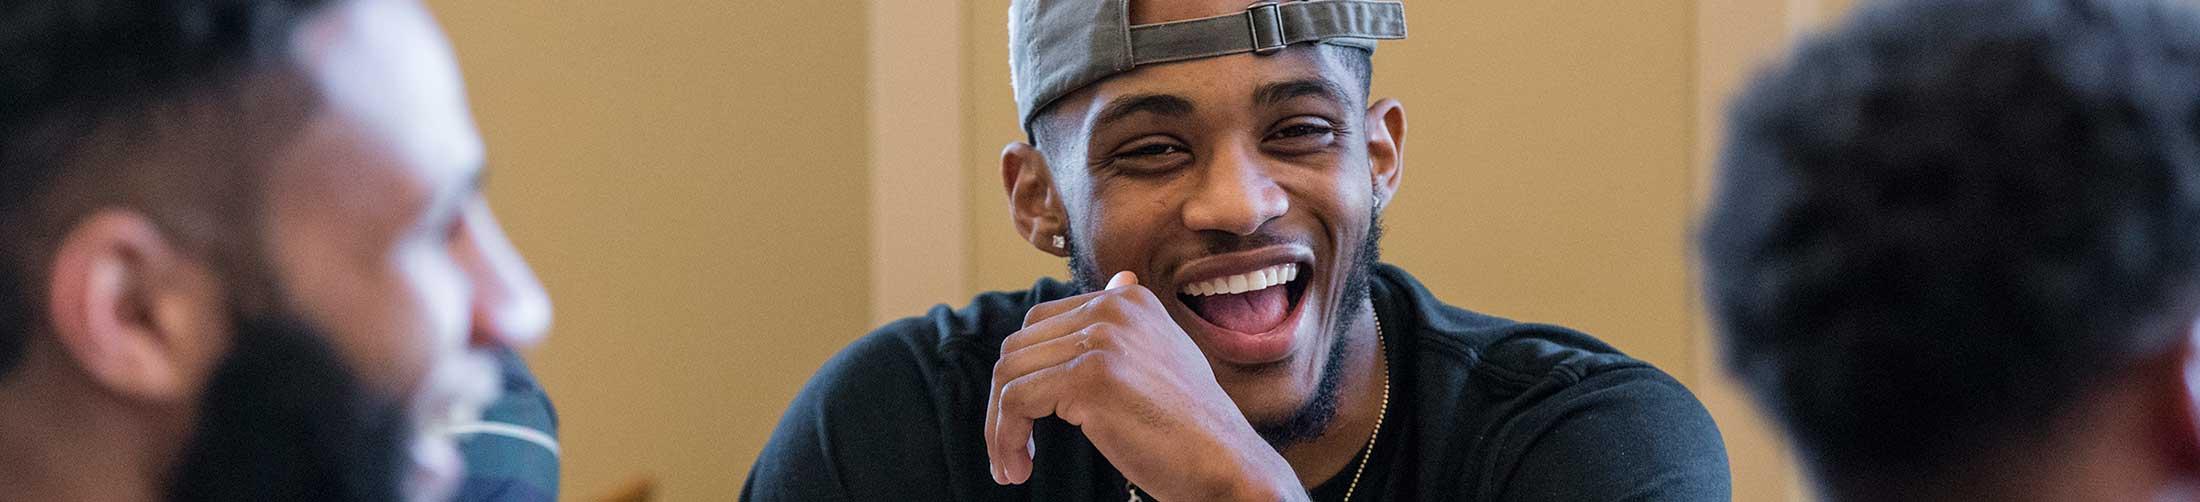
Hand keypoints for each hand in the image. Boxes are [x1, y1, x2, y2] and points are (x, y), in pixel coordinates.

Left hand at [985, 271, 1302, 501]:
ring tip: (1011, 464)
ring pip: (1009, 375)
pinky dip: (1005, 437)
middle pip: (1018, 348)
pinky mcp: (1089, 377)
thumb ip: (1131, 326)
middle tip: (1012, 447)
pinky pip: (1015, 403)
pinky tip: (1019, 467)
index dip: (1024, 375)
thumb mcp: (1165, 354)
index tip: (1026, 420)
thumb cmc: (1193, 426)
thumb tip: (1119, 281)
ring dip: (999, 426)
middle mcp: (1113, 308)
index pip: (1042, 325)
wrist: (1227, 464)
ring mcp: (1101, 339)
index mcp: (1128, 299)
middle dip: (1004, 401)